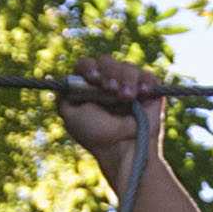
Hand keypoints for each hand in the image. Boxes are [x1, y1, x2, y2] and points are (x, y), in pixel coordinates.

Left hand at [54, 51, 166, 173]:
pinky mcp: (148, 91)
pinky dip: (146, 82)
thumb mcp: (70, 116)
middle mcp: (109, 83)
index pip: (87, 64)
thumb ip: (64, 96)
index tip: (94, 79)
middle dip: (110, 73)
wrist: (123, 150)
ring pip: (129, 67)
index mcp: (90, 87)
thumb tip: (66, 79)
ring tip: (127, 99)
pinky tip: (142, 94)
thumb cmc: (96, 136)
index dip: (90, 67)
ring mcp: (129, 86)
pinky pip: (148, 76)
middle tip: (111, 91)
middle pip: (108, 61)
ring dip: (127, 80)